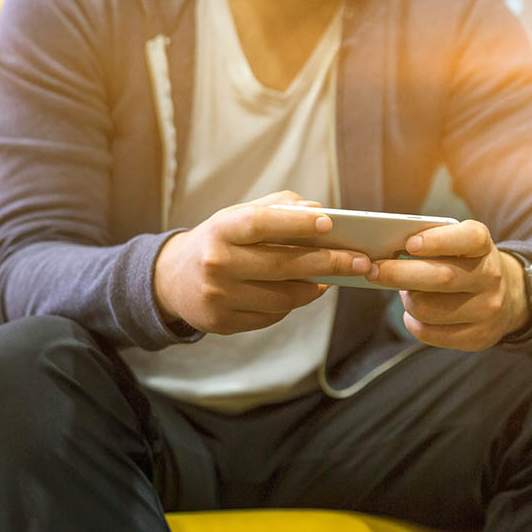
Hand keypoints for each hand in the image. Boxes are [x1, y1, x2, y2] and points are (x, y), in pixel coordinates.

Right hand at [154, 191, 372, 334]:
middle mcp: (216, 264)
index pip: (261, 224)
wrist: (172, 280)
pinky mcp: (222, 323)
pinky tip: (298, 293)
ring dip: (312, 289)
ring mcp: (218, 297)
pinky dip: (290, 305)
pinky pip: (271, 317)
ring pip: (282, 298)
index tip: (330, 223)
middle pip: (281, 265)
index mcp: (219, 230)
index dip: (297, 224)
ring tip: (328, 279)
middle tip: (360, 261)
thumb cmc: (216, 242)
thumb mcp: (235, 217)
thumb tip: (319, 211)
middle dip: (327, 263)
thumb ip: (276, 209)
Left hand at [366, 220, 530, 350]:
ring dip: (407, 301)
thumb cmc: (463, 264)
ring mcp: (488, 309)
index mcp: (483, 246)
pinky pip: (431, 333)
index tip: (409, 244)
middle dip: (399, 274)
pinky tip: (414, 315)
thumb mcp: (456, 246)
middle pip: (441, 277)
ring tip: (406, 293)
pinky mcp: (478, 336)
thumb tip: (385, 253)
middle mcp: (491, 276)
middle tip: (373, 270)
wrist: (507, 296)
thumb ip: (428, 243)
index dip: (437, 241)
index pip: (467, 238)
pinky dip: (413, 323)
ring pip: (429, 308)